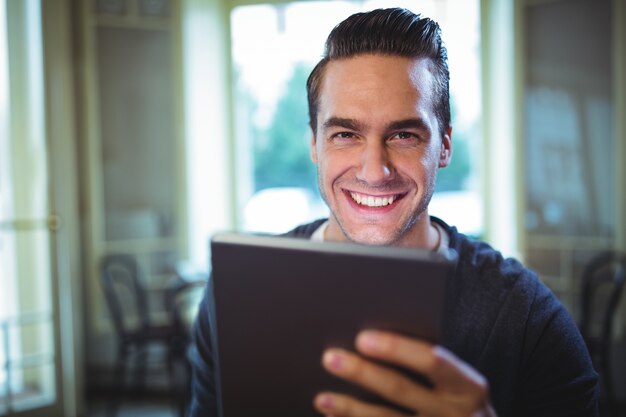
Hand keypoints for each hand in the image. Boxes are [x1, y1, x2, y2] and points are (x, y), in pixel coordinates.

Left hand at [313, 330, 496, 416]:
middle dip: (362, 373)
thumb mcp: (460, 384)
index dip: (396, 349)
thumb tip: (371, 339)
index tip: (362, 338)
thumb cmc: (460, 401)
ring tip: (322, 398)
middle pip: (401, 389)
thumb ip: (431, 365)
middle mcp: (457, 414)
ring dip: (351, 409)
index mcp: (469, 386)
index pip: (432, 361)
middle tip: (330, 358)